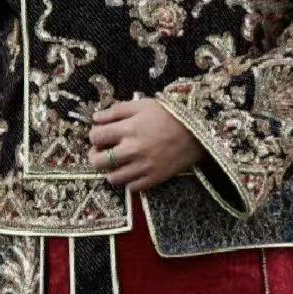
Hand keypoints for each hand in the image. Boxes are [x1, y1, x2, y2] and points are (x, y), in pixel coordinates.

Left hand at [87, 95, 203, 192]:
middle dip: (95, 156)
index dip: (94, 135)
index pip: (95, 136)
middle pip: (98, 161)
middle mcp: (132, 150)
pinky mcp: (154, 179)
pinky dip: (129, 181)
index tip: (102, 134)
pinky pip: (132, 188)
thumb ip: (116, 110)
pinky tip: (134, 170)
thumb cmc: (169, 115)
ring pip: (112, 178)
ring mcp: (143, 167)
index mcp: (128, 129)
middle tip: (103, 151)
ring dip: (111, 170)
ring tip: (118, 163)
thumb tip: (95, 118)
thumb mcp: (142, 105)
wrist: (197, 132)